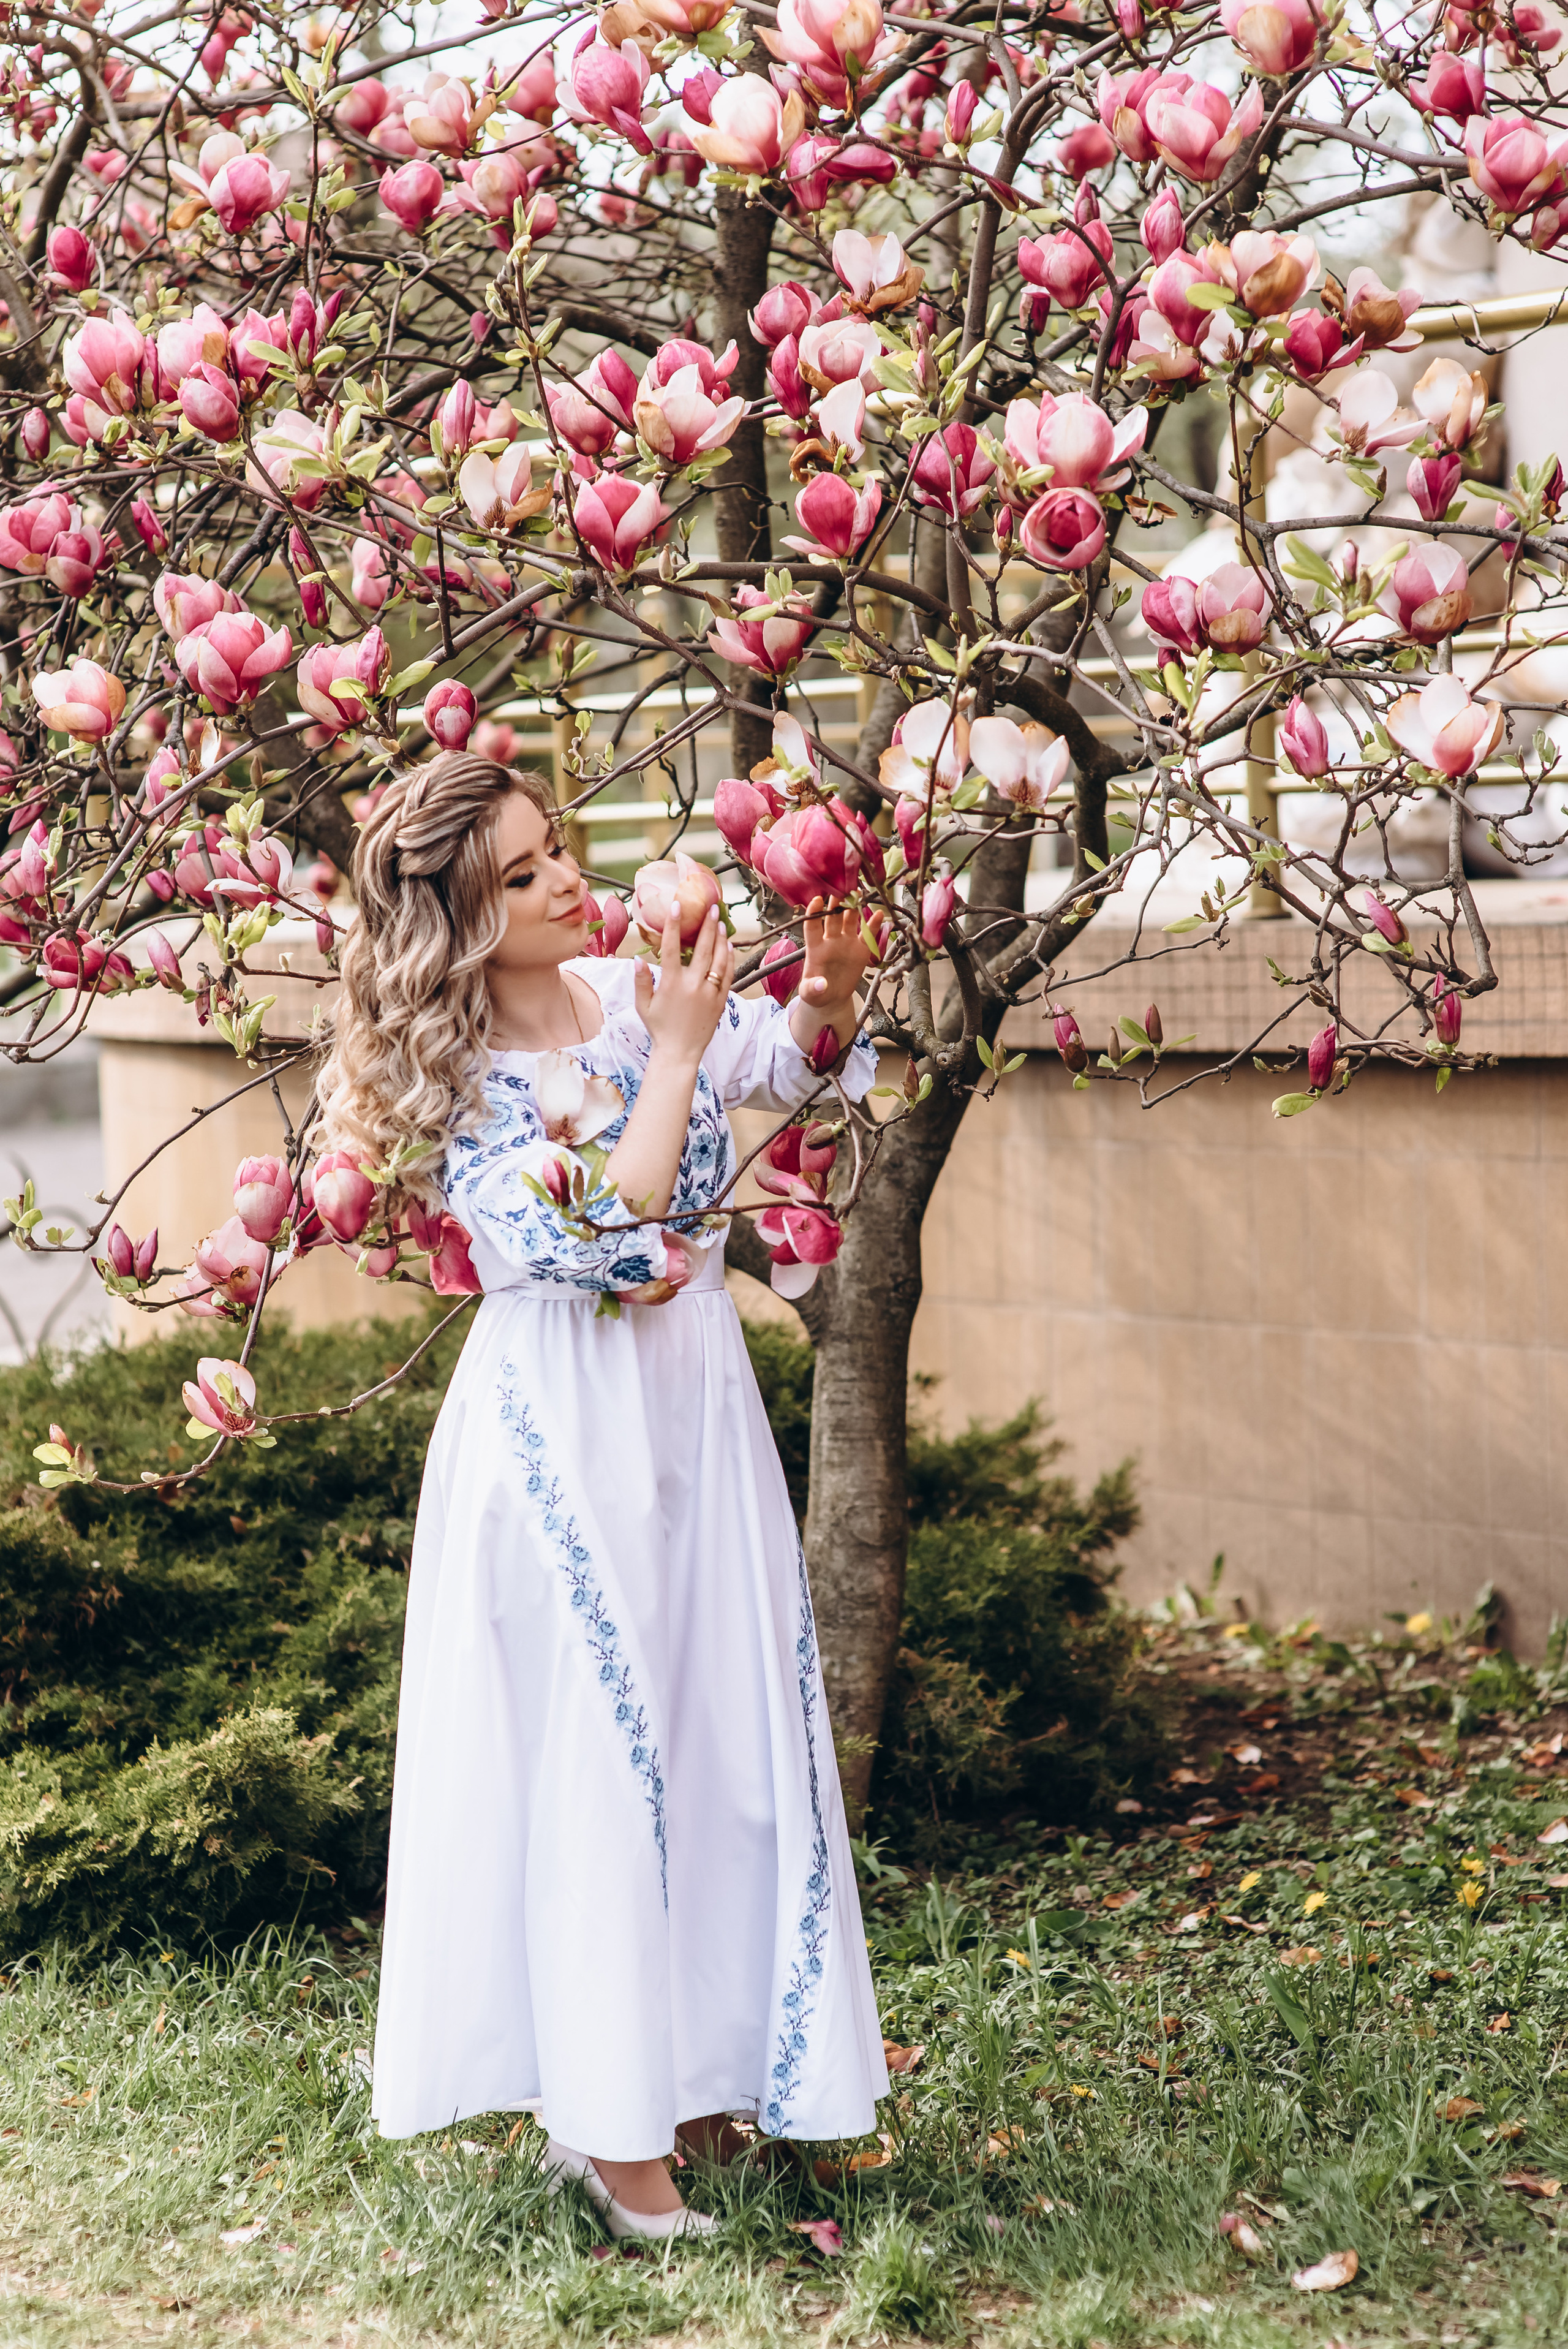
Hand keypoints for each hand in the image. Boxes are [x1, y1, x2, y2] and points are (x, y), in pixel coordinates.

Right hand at [634, 901, 733, 1067]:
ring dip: (721, 939)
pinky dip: (729, 959)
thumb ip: (641, 981)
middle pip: (702, 948)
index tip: (676, 905)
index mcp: (671, 983)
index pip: (672, 948)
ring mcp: (709, 993)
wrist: (679, 1053)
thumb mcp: (643, 1005)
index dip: (674, 925)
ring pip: (719, 960)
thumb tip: (638, 959)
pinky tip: (728, 947)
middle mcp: (692, 985)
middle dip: (707, 926)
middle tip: (712, 907)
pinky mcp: (720, 1001)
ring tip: (722, 922)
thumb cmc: (659, 1029)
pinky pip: (728, 975)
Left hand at [789, 898, 868, 1061]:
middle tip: (842, 888)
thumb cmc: (815, 992)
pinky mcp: (860, 948)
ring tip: (860, 893)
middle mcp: (830, 939)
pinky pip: (867, 933)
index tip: (817, 899)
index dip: (814, 912)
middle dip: (836, 902)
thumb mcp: (810, 993)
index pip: (812, 925)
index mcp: (815, 947)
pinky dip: (873, 924)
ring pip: (850, 919)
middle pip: (832, 917)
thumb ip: (813, 988)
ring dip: (854, 906)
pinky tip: (880, 914)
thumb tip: (822, 985)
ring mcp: (846, 942)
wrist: (831, 997)